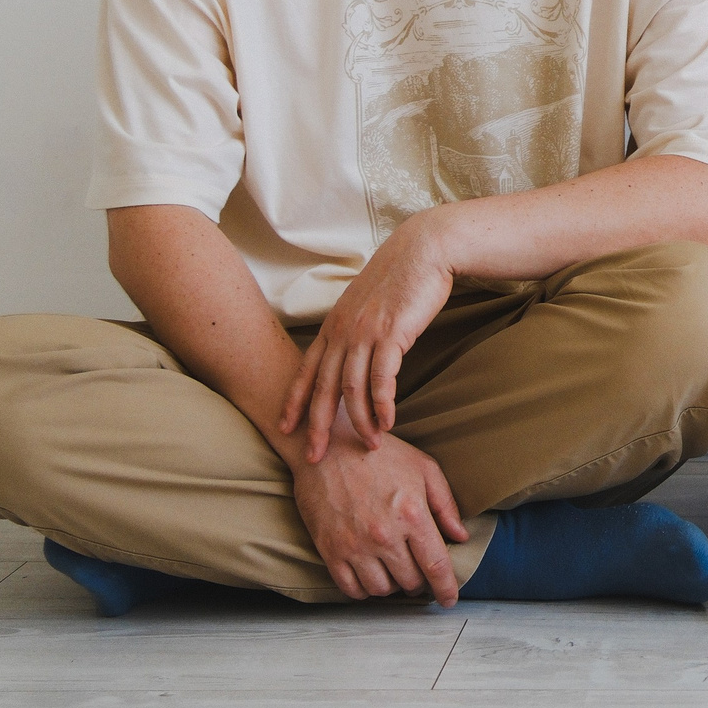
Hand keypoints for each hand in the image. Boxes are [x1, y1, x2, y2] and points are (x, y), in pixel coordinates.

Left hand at [280, 209, 455, 460]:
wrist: (424, 250)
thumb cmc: (399, 277)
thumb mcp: (365, 304)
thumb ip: (354, 328)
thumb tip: (352, 352)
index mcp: (333, 325)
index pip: (305, 370)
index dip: (293, 401)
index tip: (284, 428)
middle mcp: (343, 331)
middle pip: (322, 387)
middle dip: (316, 426)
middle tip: (313, 456)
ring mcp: (365, 332)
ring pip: (351, 388)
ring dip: (359, 421)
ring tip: (368, 445)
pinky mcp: (392, 334)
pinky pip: (382, 378)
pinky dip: (383, 404)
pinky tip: (388, 423)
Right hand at [290, 431, 468, 605]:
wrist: (329, 446)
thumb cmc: (379, 453)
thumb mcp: (423, 467)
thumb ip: (445, 504)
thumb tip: (460, 536)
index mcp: (412, 514)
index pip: (436, 566)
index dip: (447, 588)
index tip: (449, 599)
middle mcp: (384, 535)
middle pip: (410, 581)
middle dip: (419, 582)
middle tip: (417, 570)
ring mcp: (355, 545)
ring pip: (381, 589)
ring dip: (392, 585)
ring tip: (393, 569)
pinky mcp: (330, 550)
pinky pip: (351, 588)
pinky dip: (363, 590)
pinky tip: (369, 575)